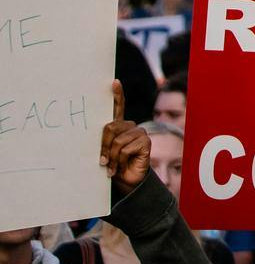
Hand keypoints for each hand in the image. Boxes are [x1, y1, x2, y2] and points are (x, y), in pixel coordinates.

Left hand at [100, 80, 151, 194]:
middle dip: (103, 146)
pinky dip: (121, 160)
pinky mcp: (146, 141)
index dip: (117, 94)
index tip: (114, 82)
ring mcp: (139, 133)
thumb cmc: (112, 166)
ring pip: (117, 140)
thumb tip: (99, 132)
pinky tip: (122, 166)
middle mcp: (129, 127)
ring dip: (112, 157)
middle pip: (110, 127)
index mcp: (118, 126)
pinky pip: (126, 148)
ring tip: (112, 167)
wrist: (126, 181)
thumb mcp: (104, 152)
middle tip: (102, 161)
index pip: (118, 106)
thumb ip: (103, 140)